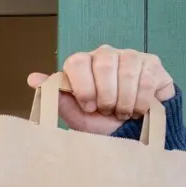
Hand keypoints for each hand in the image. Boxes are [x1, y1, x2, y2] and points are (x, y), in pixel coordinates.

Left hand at [28, 45, 175, 134]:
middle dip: (106, 95)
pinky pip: (146, 79)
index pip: (77, 62)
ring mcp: (130, 56)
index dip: (83, 87)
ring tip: (122, 113)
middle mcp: (106, 55)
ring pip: (127, 70)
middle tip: (107, 111)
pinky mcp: (152, 64)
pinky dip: (141, 102)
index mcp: (83, 65)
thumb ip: (58, 98)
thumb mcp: (78, 116)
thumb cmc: (103, 123)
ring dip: (124, 100)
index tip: (89, 107)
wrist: (136, 132)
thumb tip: (33, 79)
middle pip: (103, 63)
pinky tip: (138, 110)